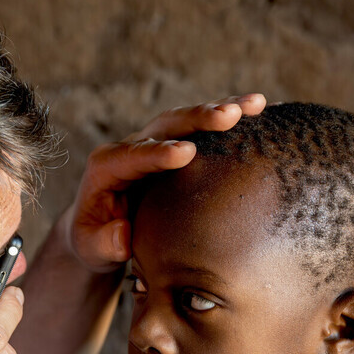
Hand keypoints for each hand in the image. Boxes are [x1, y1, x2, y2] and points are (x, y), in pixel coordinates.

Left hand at [64, 94, 266, 271]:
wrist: (101, 231)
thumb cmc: (94, 241)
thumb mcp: (91, 249)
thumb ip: (103, 244)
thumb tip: (123, 236)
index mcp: (106, 166)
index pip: (132, 155)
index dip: (158, 152)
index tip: (184, 153)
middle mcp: (133, 147)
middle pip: (166, 125)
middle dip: (198, 119)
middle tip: (229, 116)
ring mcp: (157, 144)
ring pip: (189, 121)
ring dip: (222, 110)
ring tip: (256, 105)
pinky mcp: (177, 149)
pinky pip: (205, 131)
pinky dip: (231, 119)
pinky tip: (262, 110)